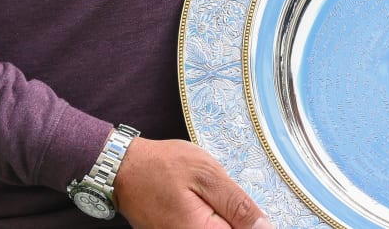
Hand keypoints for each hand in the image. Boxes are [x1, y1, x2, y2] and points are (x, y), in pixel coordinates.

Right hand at [113, 137, 269, 228]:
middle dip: (236, 219)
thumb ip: (237, 204)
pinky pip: (205, 227)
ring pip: (218, 228)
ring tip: (209, 196)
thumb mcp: (207, 175)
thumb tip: (264, 227)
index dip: (253, 222)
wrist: (123, 169)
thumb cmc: (162, 166)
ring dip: (223, 217)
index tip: (238, 203)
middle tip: (220, 195)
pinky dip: (210, 217)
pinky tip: (202, 203)